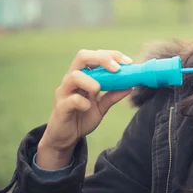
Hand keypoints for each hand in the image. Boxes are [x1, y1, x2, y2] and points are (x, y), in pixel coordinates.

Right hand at [36, 49, 133, 169]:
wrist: (66, 138)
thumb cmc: (82, 117)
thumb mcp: (101, 106)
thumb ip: (113, 95)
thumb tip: (131, 86)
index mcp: (83, 75)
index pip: (95, 55)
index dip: (112, 55)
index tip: (128, 62)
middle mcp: (71, 79)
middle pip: (82, 56)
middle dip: (102, 58)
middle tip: (117, 69)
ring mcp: (64, 92)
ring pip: (74, 75)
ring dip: (91, 81)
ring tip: (98, 91)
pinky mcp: (60, 107)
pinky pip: (72, 99)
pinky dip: (83, 102)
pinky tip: (88, 107)